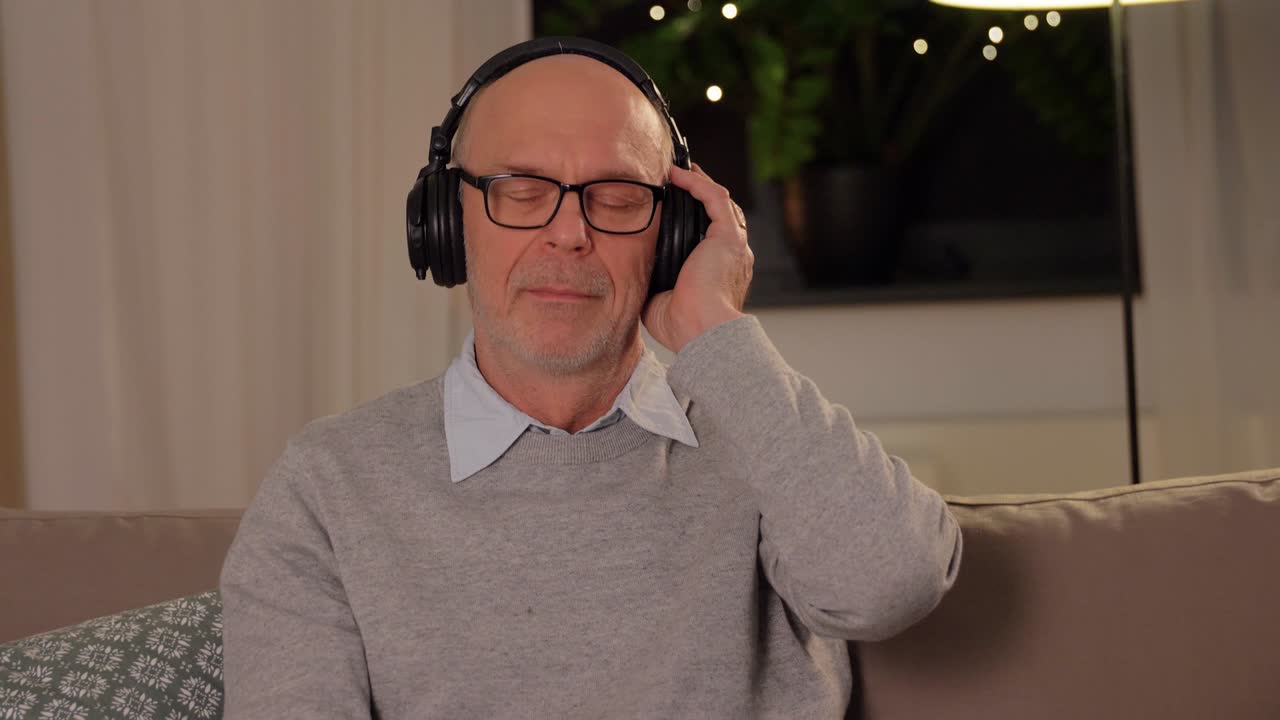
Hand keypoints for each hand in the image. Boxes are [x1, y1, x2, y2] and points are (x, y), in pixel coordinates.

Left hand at [642, 163, 753, 352]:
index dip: (695, 217)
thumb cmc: (684, 328)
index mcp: (720, 273)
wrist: (702, 333)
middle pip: (719, 214)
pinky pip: (714, 198)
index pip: (711, 236)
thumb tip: (626, 276)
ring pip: (719, 201)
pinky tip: (676, 174)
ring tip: (675, 170)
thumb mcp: (659, 303)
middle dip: (698, 194)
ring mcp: (733, 245)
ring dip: (698, 182)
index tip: (672, 206)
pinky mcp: (728, 237)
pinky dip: (696, 183)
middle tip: (675, 179)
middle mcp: (732, 257)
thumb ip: (650, 285)